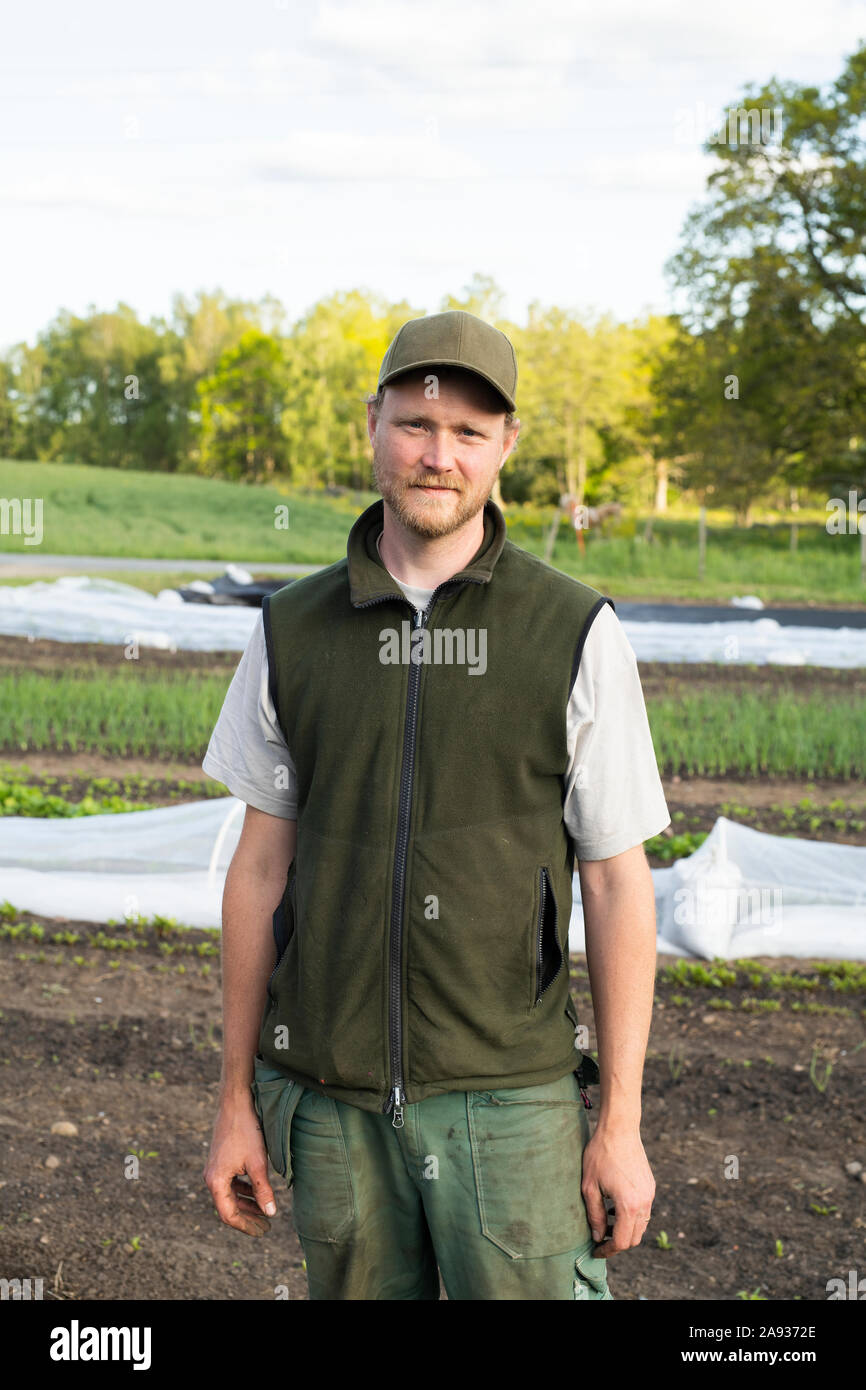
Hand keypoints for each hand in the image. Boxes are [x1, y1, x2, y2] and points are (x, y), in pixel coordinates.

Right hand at [203, 1095, 276, 1236]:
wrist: (235, 1103)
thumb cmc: (246, 1132)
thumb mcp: (258, 1163)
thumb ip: (263, 1191)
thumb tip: (271, 1214)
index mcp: (216, 1182)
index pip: (229, 1215)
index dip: (246, 1226)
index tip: (263, 1230)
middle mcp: (211, 1178)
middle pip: (228, 1207)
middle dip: (248, 1217)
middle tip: (266, 1225)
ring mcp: (214, 1169)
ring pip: (229, 1195)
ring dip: (246, 1203)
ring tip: (265, 1210)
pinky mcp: (219, 1161)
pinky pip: (230, 1183)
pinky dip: (243, 1190)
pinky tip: (257, 1190)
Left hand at [580, 1121, 654, 1257]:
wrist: (619, 1128)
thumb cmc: (600, 1155)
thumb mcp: (590, 1187)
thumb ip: (595, 1215)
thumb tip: (598, 1237)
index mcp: (629, 1205)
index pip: (622, 1242)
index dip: (608, 1250)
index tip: (596, 1250)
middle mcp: (644, 1202)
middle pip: (635, 1238)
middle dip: (618, 1243)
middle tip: (600, 1239)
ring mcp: (650, 1194)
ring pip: (641, 1225)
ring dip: (625, 1230)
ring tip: (606, 1222)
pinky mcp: (650, 1186)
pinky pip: (644, 1211)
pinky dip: (632, 1217)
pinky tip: (615, 1207)